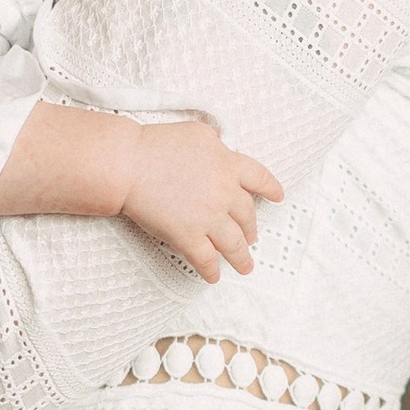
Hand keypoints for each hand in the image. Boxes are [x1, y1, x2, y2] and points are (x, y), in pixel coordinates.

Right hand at [114, 120, 282, 282]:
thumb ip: (217, 144)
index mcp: (230, 165)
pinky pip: (206, 259)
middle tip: (251, 237)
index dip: (271, 189)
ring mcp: (209, 218)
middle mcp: (225, 194)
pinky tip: (214, 276)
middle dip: (251, 229)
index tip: (278, 197)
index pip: (260, 179)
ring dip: (241, 257)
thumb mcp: (198, 133)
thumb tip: (223, 149)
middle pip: (247, 215)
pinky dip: (211, 270)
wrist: (130, 165)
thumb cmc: (158, 144)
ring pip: (234, 244)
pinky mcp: (188, 237)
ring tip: (246, 266)